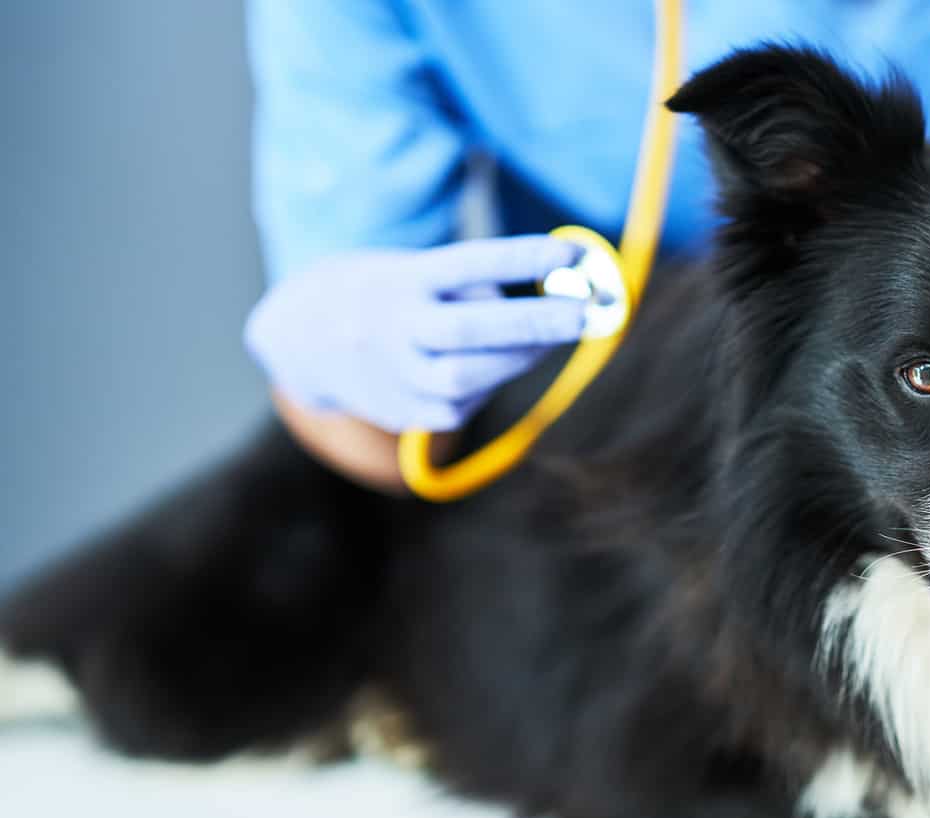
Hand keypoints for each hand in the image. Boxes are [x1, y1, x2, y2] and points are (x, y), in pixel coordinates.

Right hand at [245, 235, 587, 432]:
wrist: (302, 338)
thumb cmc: (388, 294)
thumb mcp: (416, 270)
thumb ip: (473, 286)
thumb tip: (547, 306)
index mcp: (401, 277)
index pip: (468, 262)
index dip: (522, 257)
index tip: (573, 251)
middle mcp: (392, 324)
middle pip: (470, 328)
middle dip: (535, 323)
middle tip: (586, 314)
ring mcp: (392, 373)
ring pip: (467, 377)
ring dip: (517, 360)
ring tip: (546, 341)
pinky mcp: (399, 412)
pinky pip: (458, 407)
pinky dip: (486, 388)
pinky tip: (489, 371)